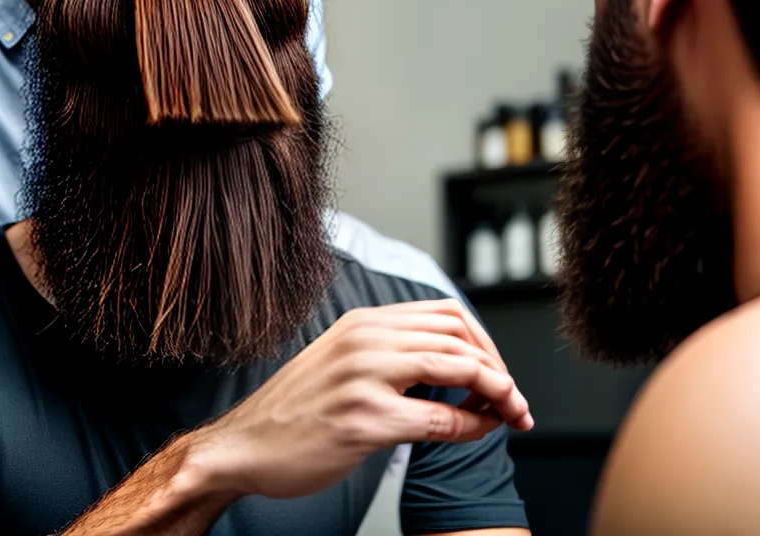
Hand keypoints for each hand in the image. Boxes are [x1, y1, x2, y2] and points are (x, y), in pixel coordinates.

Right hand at [191, 300, 532, 500]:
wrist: (245, 445)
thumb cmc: (296, 410)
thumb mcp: (342, 361)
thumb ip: (388, 353)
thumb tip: (448, 364)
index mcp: (363, 323)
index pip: (445, 314)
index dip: (483, 342)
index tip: (498, 373)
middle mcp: (366, 340)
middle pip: (459, 335)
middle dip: (499, 367)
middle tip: (515, 400)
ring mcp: (365, 377)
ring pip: (458, 366)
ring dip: (497, 392)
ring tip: (509, 414)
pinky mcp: (364, 420)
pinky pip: (440, 419)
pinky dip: (472, 426)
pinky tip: (479, 434)